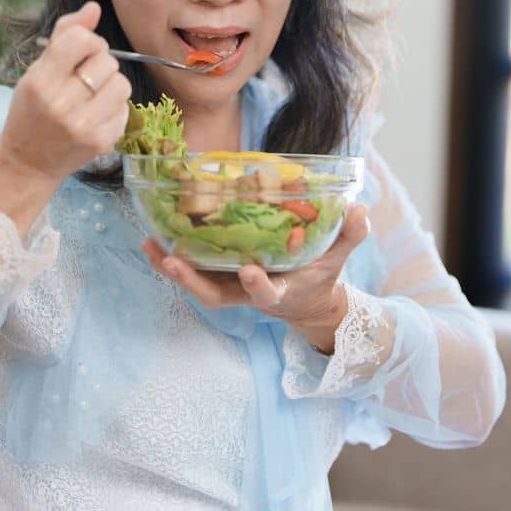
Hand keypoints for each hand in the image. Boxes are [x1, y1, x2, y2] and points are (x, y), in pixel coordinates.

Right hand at [0, 1, 131, 197]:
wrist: (27, 163)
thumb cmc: (31, 110)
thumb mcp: (37, 71)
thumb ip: (64, 35)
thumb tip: (93, 7)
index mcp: (40, 81)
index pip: (80, 40)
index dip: (88, 41)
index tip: (81, 53)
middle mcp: (60, 104)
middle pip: (107, 60)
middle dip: (100, 63)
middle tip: (84, 78)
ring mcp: (83, 126)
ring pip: (122, 83)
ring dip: (111, 84)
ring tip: (92, 95)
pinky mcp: (101, 142)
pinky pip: (125, 108)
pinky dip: (114, 107)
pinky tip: (96, 115)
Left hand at [141, 201, 371, 352]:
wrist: (305, 300)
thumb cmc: (319, 275)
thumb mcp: (338, 256)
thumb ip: (349, 234)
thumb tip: (360, 210)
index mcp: (280, 290)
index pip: (267, 293)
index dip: (257, 285)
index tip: (249, 271)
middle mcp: (248, 293)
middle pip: (216, 295)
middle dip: (193, 281)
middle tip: (172, 261)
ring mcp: (230, 287)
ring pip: (197, 284)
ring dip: (173, 269)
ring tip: (150, 246)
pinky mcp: (219, 278)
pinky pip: (191, 271)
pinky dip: (168, 259)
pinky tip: (149, 241)